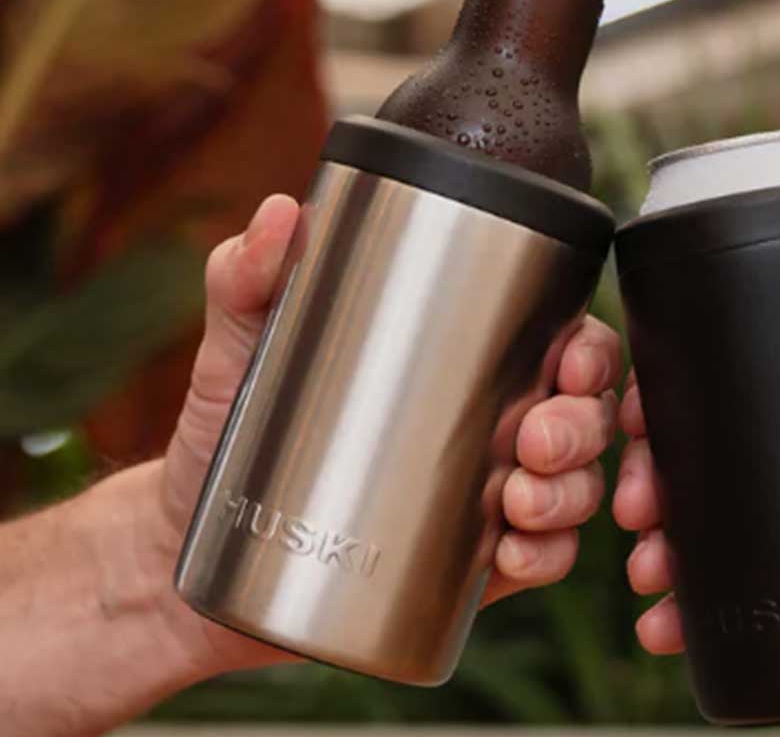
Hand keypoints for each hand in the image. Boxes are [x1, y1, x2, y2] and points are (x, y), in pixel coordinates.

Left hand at [150, 194, 621, 668]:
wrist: (191, 540)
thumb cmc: (231, 426)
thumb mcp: (239, 340)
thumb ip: (250, 272)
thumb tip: (283, 213)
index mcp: (463, 356)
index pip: (559, 339)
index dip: (588, 348)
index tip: (570, 360)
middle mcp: (491, 421)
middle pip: (583, 414)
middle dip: (582, 424)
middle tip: (536, 439)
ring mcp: (486, 495)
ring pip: (575, 488)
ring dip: (570, 494)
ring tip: (517, 500)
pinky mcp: (469, 566)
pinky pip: (543, 559)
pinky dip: (547, 556)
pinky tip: (517, 554)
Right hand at [614, 266, 779, 691]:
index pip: (726, 378)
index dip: (665, 388)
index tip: (637, 409)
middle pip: (696, 455)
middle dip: (646, 475)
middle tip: (638, 504)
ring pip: (702, 527)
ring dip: (655, 544)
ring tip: (648, 569)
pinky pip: (734, 600)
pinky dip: (690, 612)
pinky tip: (665, 625)